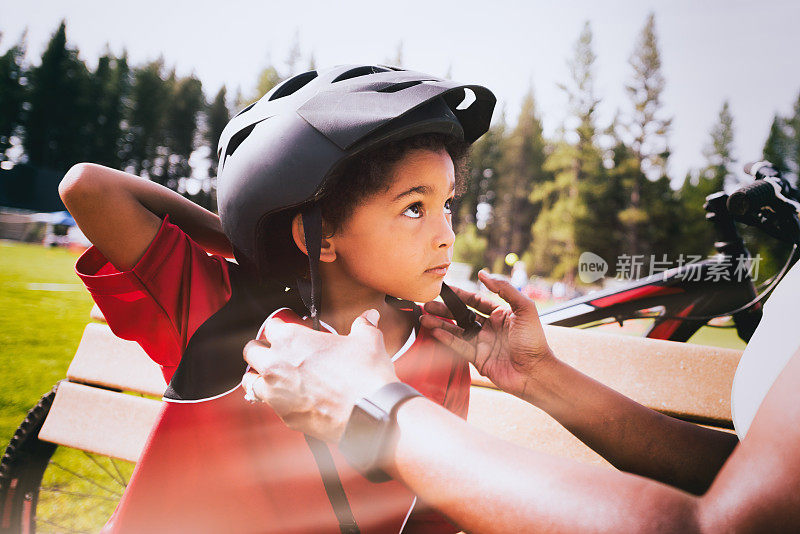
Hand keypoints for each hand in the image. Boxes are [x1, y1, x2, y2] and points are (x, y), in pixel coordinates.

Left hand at [243, 309, 398, 442]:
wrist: (369, 413)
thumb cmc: (365, 375)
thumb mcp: (367, 340)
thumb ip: (363, 324)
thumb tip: (369, 317)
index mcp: (292, 339)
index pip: (271, 326)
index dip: (281, 328)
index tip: (289, 333)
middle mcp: (276, 363)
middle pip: (251, 350)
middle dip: (262, 350)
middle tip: (276, 353)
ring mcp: (276, 391)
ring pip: (250, 380)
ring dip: (259, 376)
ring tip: (273, 377)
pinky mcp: (283, 415)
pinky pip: (267, 404)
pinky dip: (273, 400)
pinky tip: (288, 398)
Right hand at [421, 270, 553, 401]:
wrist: (536, 372)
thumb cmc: (534, 340)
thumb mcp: (524, 308)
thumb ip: (505, 288)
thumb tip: (483, 274)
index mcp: (501, 314)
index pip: (475, 301)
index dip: (460, 295)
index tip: (444, 289)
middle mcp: (490, 328)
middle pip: (462, 315)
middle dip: (444, 309)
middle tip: (427, 304)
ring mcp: (483, 344)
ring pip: (457, 331)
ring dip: (440, 324)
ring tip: (424, 318)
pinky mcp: (478, 359)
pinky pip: (459, 347)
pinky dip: (447, 339)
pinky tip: (435, 332)